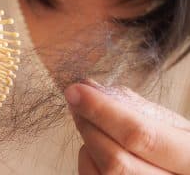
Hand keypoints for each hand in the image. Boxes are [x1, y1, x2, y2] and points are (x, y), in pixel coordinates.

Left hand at [65, 80, 189, 174]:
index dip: (103, 112)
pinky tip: (95, 148)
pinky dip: (87, 159)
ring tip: (92, 125)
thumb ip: (133, 106)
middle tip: (76, 103)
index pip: (140, 135)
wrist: (176, 168)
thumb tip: (91, 87)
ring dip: (89, 142)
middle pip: (116, 160)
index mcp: (189, 156)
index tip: (77, 92)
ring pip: (103, 172)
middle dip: (89, 126)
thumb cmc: (172, 143)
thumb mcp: (167, 122)